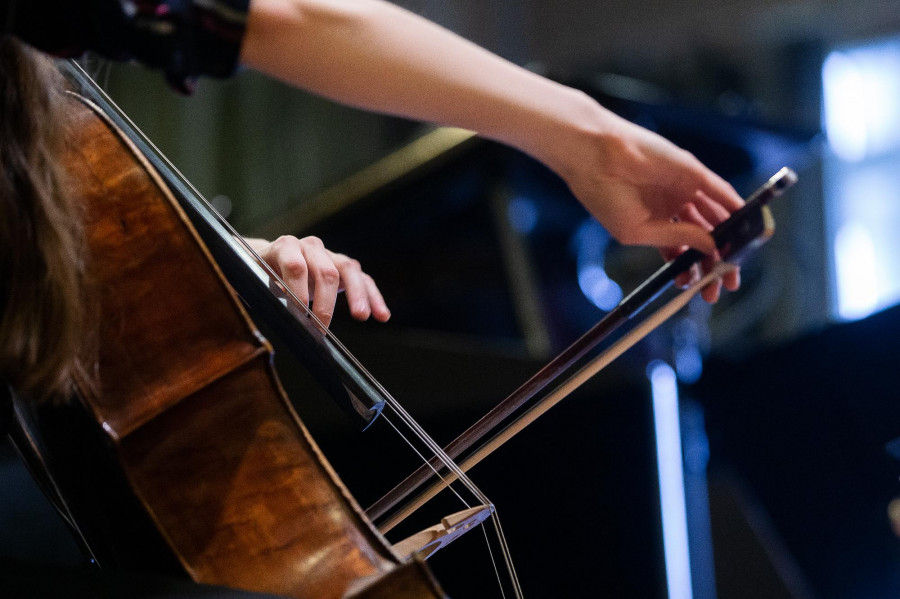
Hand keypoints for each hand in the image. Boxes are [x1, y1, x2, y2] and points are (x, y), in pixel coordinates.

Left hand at [246, 235, 389, 326]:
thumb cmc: (261, 273)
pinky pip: (363, 279)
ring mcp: (330, 255)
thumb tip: (283, 308)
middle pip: (325, 270)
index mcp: (286, 247)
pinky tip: (382, 315)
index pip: (296, 266)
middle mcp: (310, 247)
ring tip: (361, 316)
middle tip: (321, 327)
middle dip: (325, 302)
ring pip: (349, 270)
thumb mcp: (256, 280)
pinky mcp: (344, 267)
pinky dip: (373, 297)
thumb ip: (267, 291)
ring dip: (357, 295)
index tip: (299, 312)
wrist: (269, 259)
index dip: (298, 289)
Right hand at [546, 108, 743, 302]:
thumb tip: (710, 247)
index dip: (697, 268)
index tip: (706, 289)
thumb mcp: (639, 231)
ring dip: (730, 239)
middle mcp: (673, 205)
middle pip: (705, 235)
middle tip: (726, 284)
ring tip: (735, 263)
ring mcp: (684, 188)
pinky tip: (745, 224)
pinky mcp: (691, 170)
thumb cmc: (604, 196)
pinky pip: (719, 190)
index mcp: (656, 221)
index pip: (685, 248)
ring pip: (715, 216)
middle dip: (717, 260)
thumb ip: (676, 238)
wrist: (593, 160)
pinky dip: (733, 206)